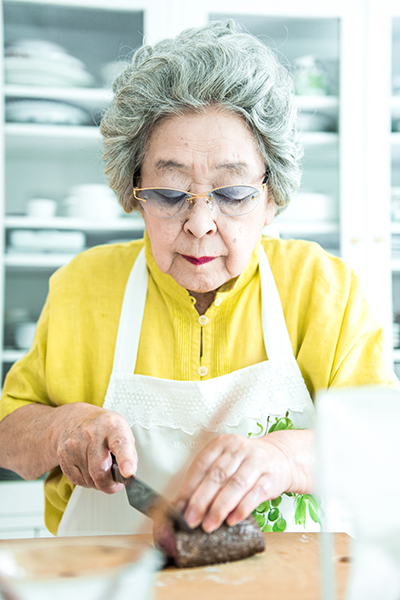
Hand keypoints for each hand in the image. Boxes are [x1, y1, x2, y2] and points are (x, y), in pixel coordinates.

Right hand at [54, 402, 137, 493]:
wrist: (74, 419)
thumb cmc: (103, 427)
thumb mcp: (122, 430)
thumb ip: (129, 453)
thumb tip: (128, 476)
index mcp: (112, 426)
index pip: (120, 444)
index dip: (126, 460)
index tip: (128, 473)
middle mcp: (92, 433)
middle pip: (100, 472)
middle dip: (110, 485)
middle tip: (115, 484)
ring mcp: (74, 444)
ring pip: (89, 480)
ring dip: (98, 482)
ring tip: (100, 467)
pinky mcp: (63, 455)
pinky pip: (77, 481)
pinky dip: (87, 481)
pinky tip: (88, 468)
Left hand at [174, 430, 313, 532]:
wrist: (280, 458)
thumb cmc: (246, 464)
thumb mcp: (224, 463)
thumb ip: (205, 480)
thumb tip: (181, 505)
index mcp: (223, 443)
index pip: (202, 465)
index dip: (189, 488)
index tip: (179, 508)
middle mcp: (240, 449)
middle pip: (217, 476)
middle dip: (202, 501)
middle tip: (191, 520)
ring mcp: (257, 461)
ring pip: (235, 485)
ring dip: (220, 508)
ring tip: (209, 525)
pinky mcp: (272, 477)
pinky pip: (255, 494)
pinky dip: (242, 509)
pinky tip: (232, 520)